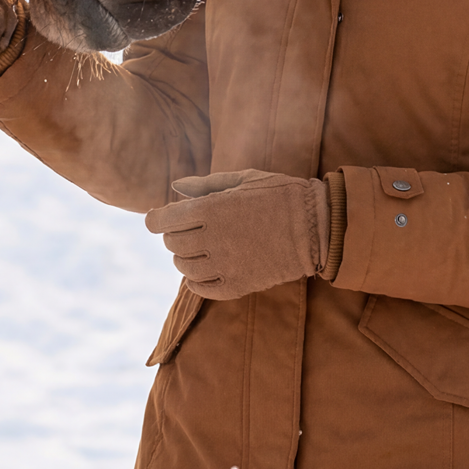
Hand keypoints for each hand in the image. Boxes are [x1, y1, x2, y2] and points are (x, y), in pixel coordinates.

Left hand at [145, 169, 330, 300]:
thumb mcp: (241, 179)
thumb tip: (175, 187)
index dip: (154, 220)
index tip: (154, 219)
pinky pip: (202, 288)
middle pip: (172, 244)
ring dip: (184, 258)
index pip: (163, 221)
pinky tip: (205, 269)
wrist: (314, 226)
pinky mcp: (238, 285)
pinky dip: (196, 280)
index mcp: (211, 209)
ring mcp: (226, 265)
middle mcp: (213, 239)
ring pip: (184, 268)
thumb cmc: (278, 194)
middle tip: (185, 230)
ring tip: (197, 248)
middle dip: (172, 235)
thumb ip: (204, 185)